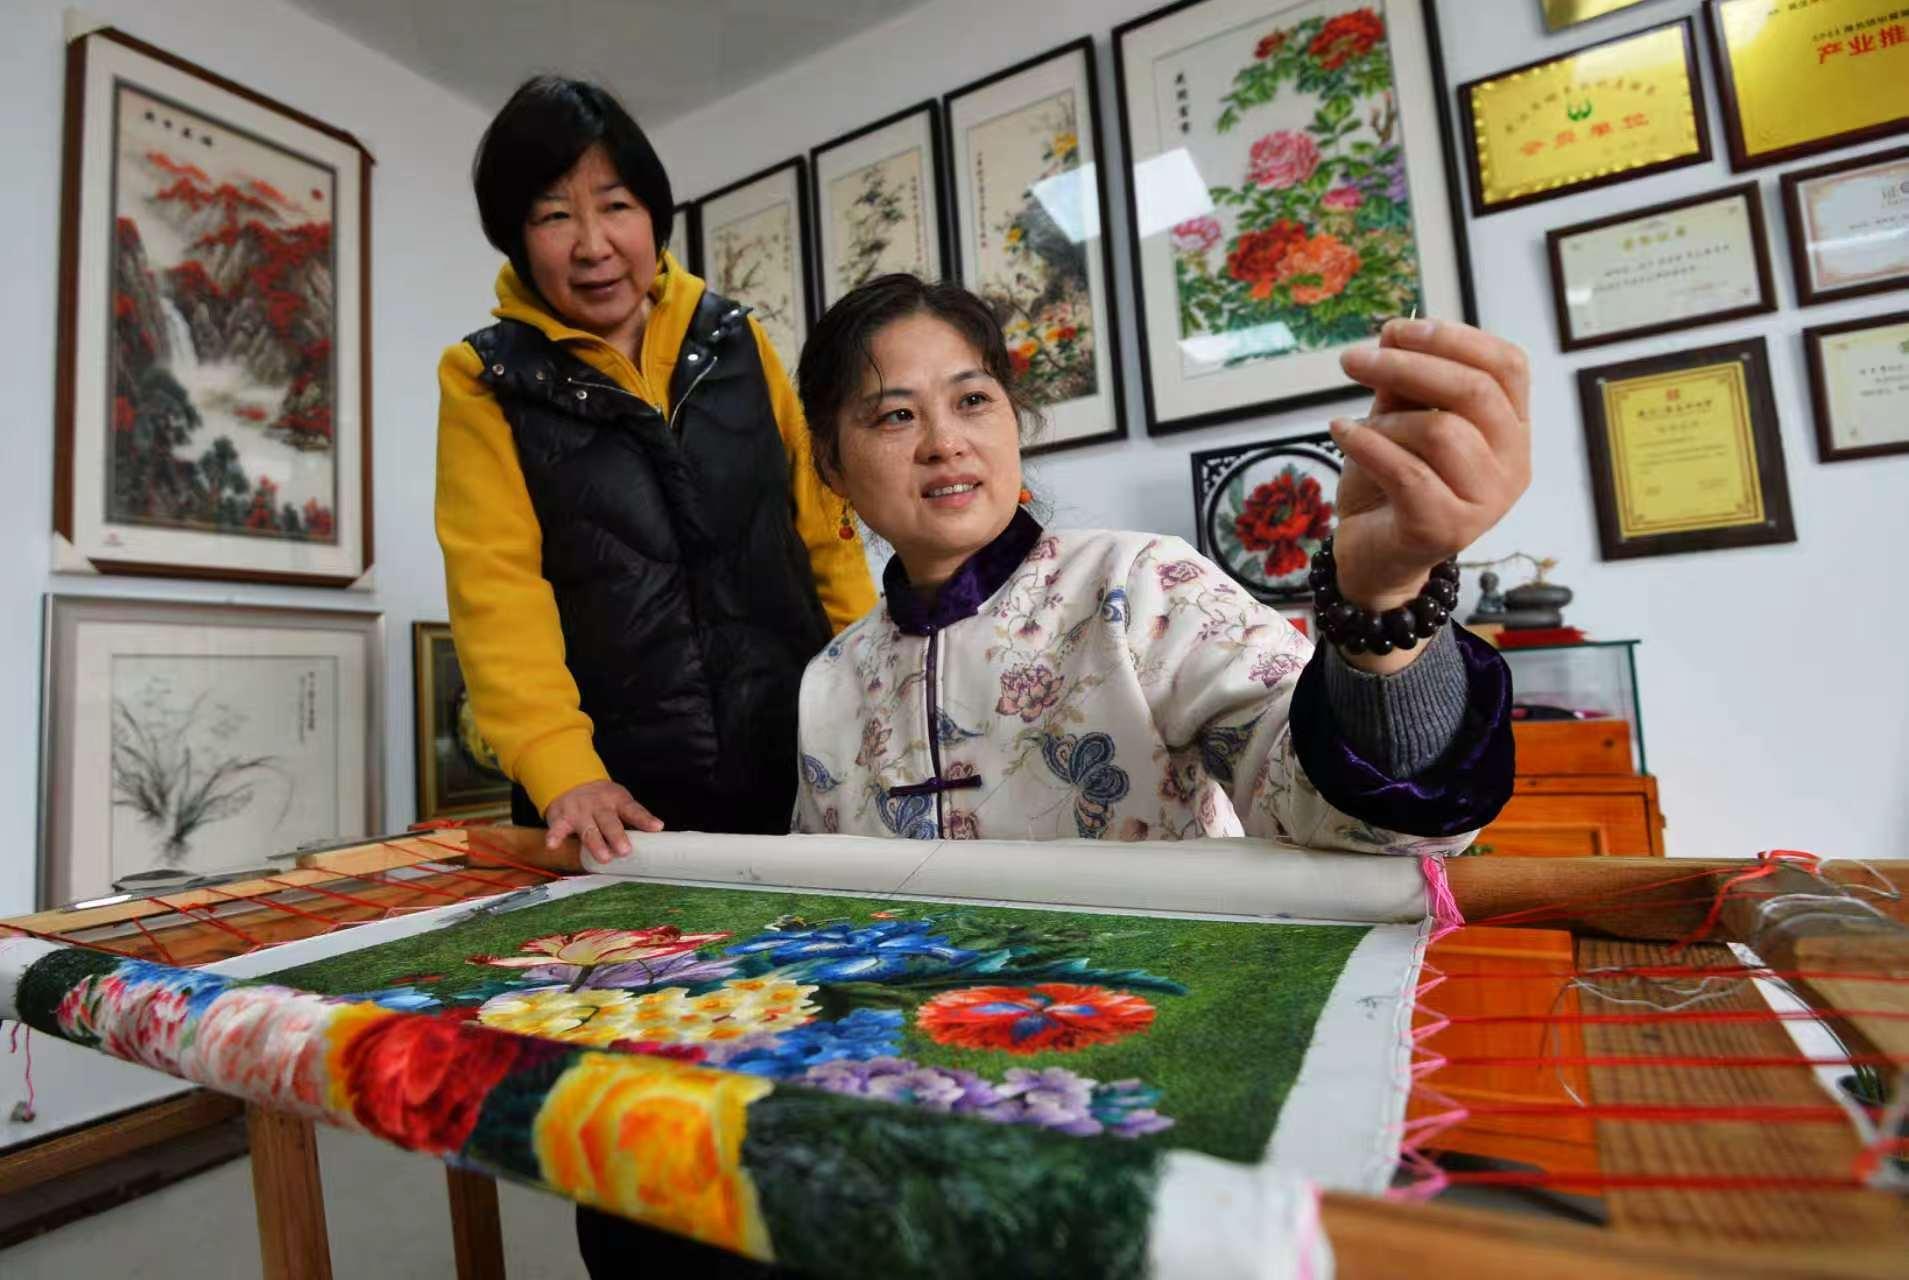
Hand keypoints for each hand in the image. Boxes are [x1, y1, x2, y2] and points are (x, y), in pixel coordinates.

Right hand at [544, 780, 662, 864]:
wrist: (570, 780)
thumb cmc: (601, 799)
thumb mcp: (619, 802)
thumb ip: (632, 819)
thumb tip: (655, 837)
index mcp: (617, 800)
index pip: (633, 810)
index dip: (644, 819)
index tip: (656, 827)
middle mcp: (599, 805)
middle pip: (609, 821)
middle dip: (617, 836)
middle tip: (625, 851)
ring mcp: (580, 811)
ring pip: (588, 829)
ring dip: (596, 843)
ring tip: (604, 858)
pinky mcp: (562, 817)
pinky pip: (558, 828)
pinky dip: (554, 836)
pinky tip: (553, 845)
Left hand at [1330, 318, 1530, 610]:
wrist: (1372, 555)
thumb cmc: (1391, 484)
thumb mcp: (1399, 421)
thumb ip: (1406, 383)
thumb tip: (1395, 333)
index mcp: (1513, 429)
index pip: (1508, 366)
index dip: (1454, 337)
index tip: (1398, 329)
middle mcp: (1513, 465)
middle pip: (1475, 391)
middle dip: (1408, 364)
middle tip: (1353, 359)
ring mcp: (1486, 502)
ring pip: (1441, 431)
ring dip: (1386, 419)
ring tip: (1356, 426)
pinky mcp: (1448, 529)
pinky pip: (1407, 471)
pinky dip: (1366, 444)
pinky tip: (1341, 432)